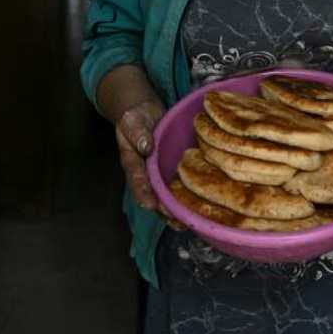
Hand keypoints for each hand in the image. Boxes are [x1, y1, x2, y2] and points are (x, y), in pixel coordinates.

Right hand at [114, 98, 181, 227]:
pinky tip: (200, 206)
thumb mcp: (132, 121)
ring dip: (175, 210)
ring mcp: (159, 172)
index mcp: (133, 162)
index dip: (143, 193)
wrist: (142, 111)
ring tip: (189, 223)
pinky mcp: (171, 168)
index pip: (137, 180)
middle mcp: (145, 172)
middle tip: (176, 221)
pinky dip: (186, 196)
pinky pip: (178, 184)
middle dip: (163, 210)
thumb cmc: (135, 116)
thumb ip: (137, 133)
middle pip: (152, 196)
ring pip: (165, 195)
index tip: (150, 205)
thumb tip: (146, 147)